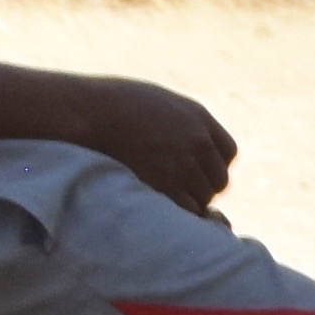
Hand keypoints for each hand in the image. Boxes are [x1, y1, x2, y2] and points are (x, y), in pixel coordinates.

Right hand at [51, 76, 236, 213]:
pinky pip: (189, 209)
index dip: (214, 164)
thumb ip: (181, 123)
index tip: (198, 170)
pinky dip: (181, 212)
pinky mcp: (167, 184)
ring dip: (190, 200)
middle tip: (179, 188)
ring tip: (164, 194)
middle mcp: (198, 141)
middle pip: (219, 178)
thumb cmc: (112, 105)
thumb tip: (190, 143)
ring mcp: (184, 163)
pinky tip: (162, 204)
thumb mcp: (156, 102)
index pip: (228, 152)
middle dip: (204, 185)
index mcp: (198, 118)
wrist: (87, 112)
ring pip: (205, 196)